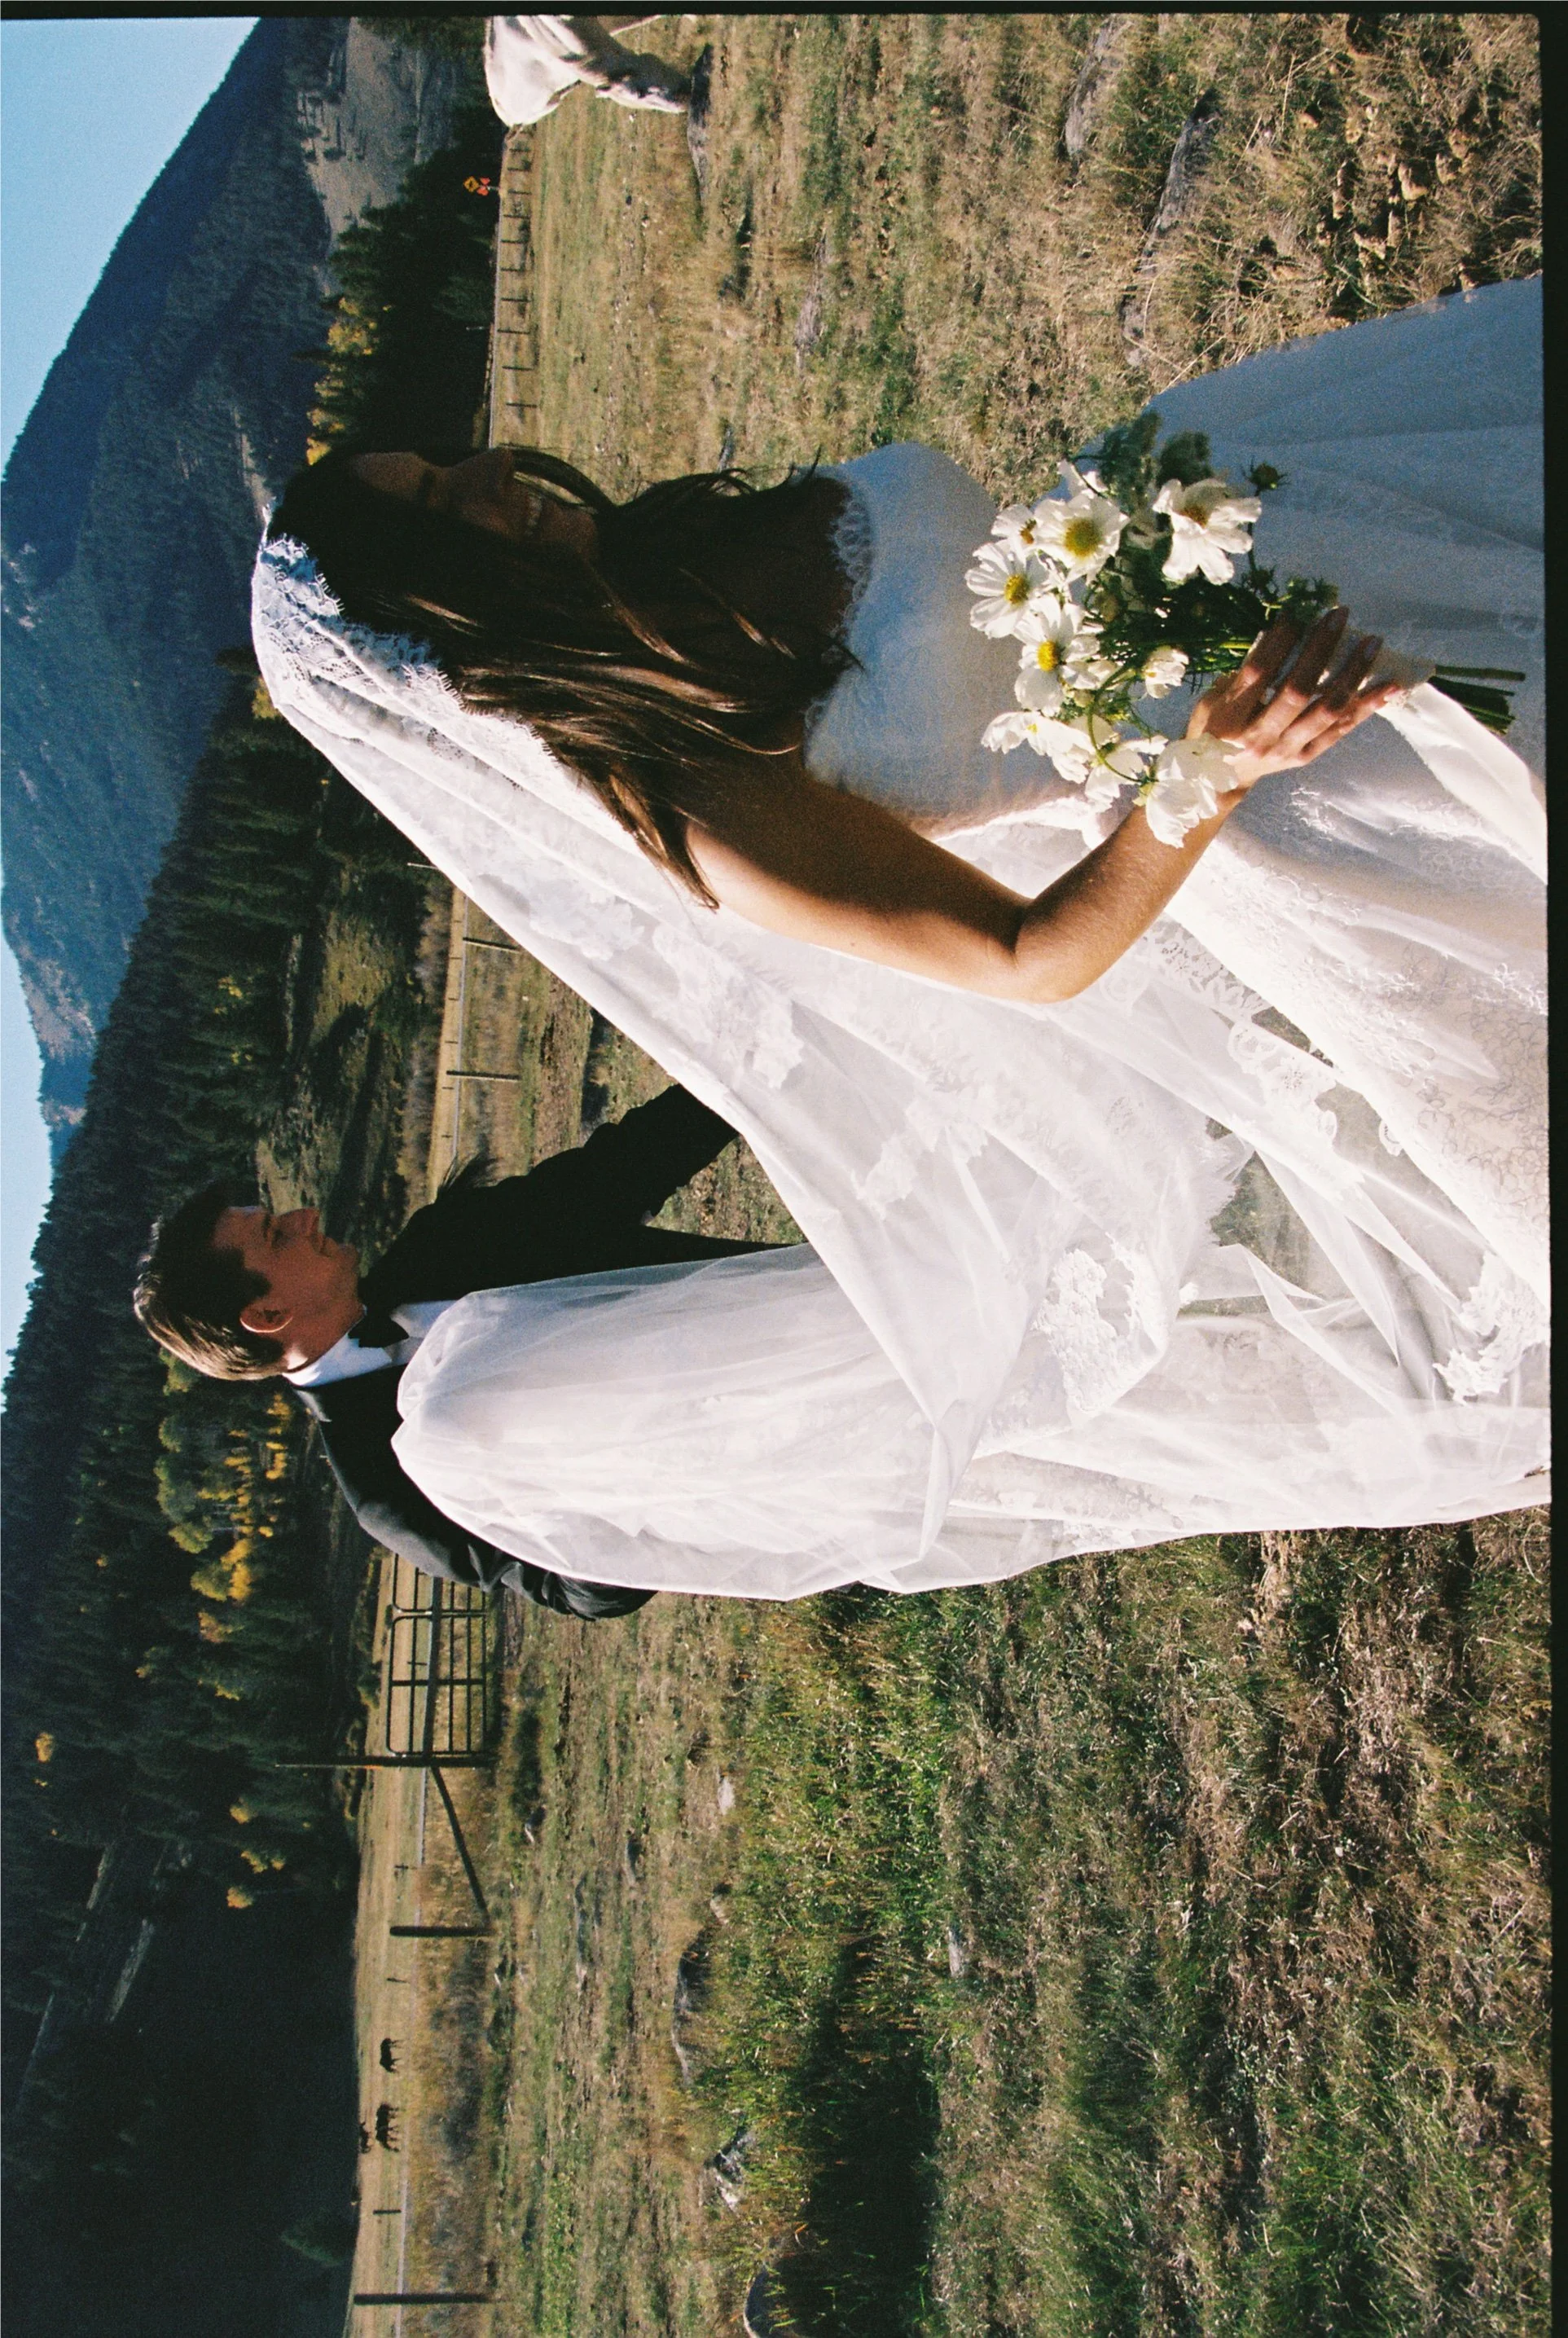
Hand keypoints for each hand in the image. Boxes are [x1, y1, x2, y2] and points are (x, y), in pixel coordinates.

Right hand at [1186, 606, 1401, 792]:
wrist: (1217, 783)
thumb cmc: (1212, 731)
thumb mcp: (1212, 701)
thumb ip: (1241, 674)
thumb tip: (1281, 635)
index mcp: (1230, 718)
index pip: (1259, 673)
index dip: (1279, 642)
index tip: (1295, 614)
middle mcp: (1260, 737)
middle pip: (1298, 689)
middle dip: (1320, 648)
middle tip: (1338, 615)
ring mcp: (1287, 749)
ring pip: (1327, 709)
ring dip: (1353, 674)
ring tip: (1372, 643)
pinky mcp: (1306, 756)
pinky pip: (1341, 729)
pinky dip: (1367, 706)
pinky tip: (1390, 686)